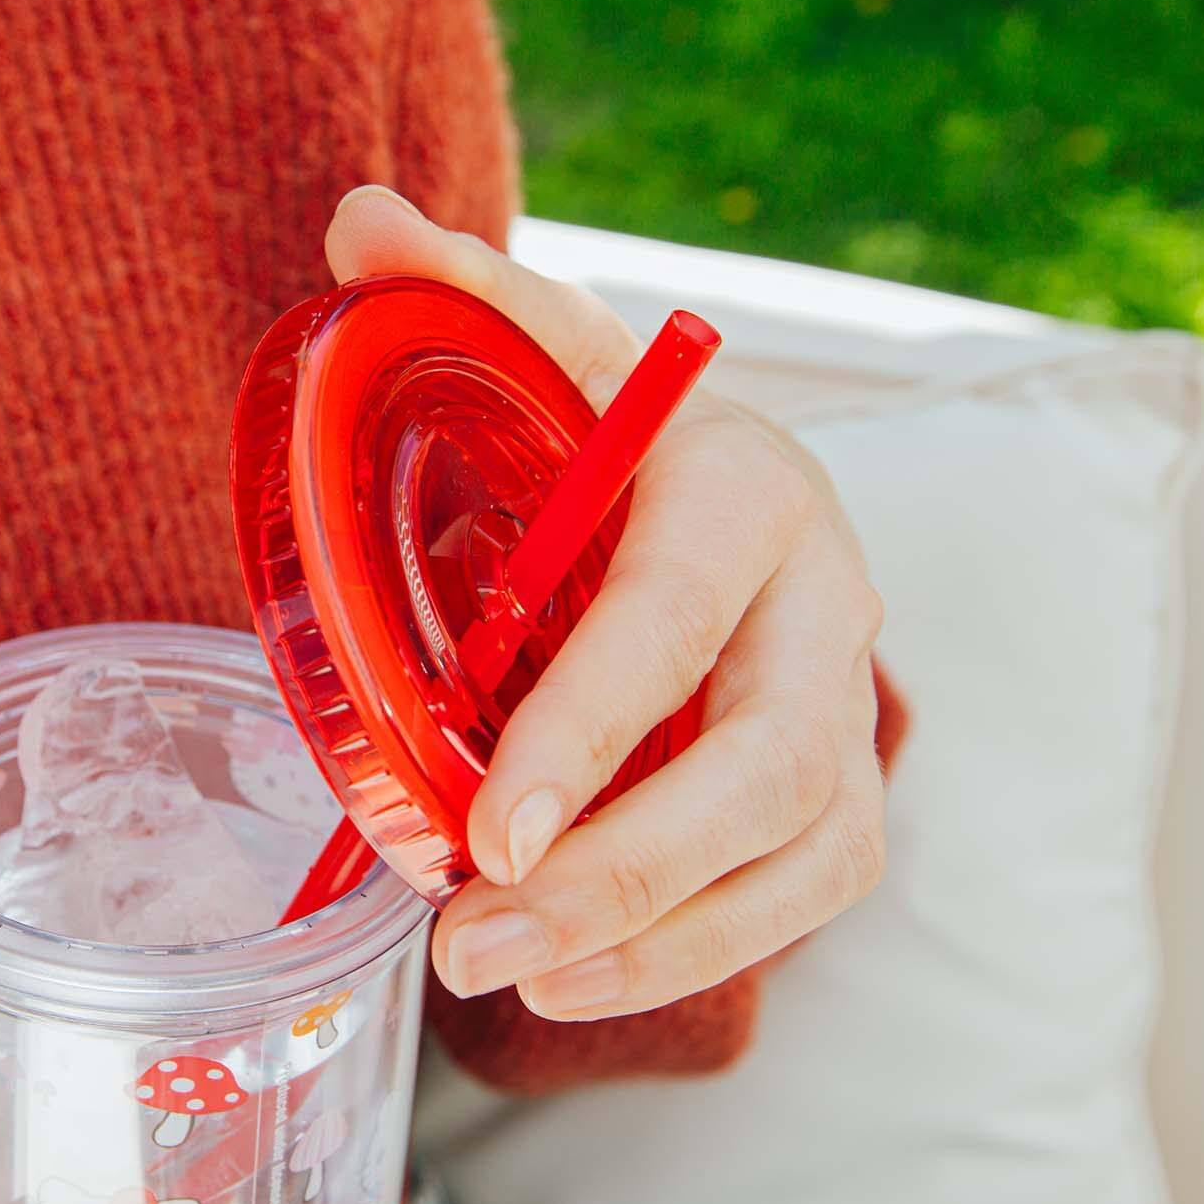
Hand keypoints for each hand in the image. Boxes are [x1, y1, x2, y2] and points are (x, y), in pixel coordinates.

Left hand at [326, 185, 887, 1019]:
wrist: (718, 497)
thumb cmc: (610, 439)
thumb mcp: (547, 356)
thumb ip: (462, 295)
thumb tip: (358, 220)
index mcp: (742, 480)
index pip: (676, 613)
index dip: (592, 725)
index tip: (492, 837)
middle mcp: (824, 596)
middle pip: (767, 761)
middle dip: (626, 867)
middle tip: (477, 935)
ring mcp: (845, 702)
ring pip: (802, 848)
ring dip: (657, 935)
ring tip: (504, 977)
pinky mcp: (840, 788)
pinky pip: (802, 893)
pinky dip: (691, 953)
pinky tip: (571, 983)